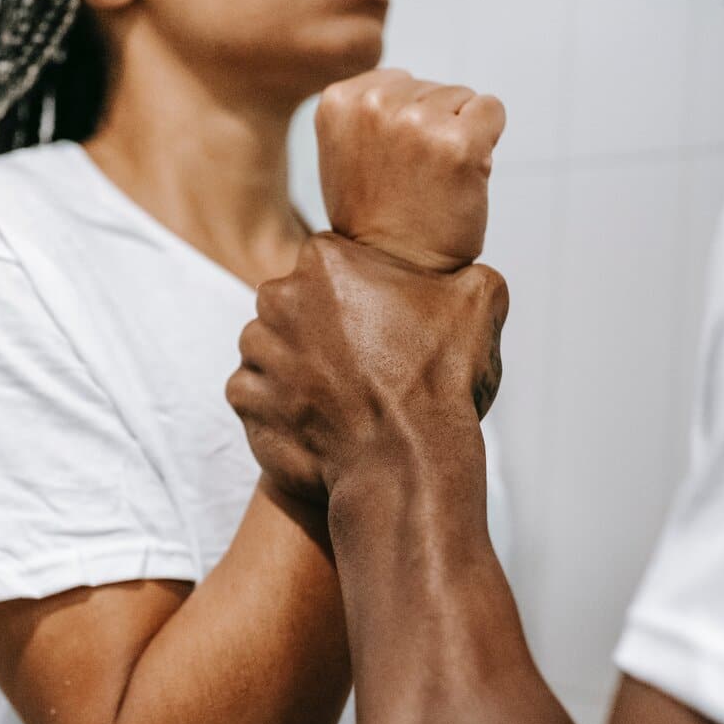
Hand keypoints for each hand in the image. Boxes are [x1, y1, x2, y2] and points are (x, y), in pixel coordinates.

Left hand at [226, 234, 507, 502]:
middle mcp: (279, 298)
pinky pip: (254, 393)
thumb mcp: (479, 300)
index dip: (355, 293)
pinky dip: (276, 406)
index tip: (378, 322)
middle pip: (291, 303)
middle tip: (359, 362)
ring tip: (337, 395)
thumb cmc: (442, 381)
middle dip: (317, 326)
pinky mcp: (244, 399)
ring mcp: (257, 350)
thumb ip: (464, 269)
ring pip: (268, 348)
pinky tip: (315, 420)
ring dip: (293, 365)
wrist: (406, 462)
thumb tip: (466, 270)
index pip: (328, 263)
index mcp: (325, 262)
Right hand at [316, 69, 505, 274]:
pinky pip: (492, 110)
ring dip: (455, 137)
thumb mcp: (347, 153)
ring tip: (431, 182)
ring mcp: (416, 122)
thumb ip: (368, 112)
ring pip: (461, 98)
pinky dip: (486, 142)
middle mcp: (373, 105)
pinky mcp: (459, 142)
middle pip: (431, 87)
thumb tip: (405, 85)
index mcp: (338, 101)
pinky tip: (460, 178)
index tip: (387, 165)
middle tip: (412, 180)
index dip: (401, 123)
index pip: (397, 81)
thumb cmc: (376, 217)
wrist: (395, 272)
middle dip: (431, 127)